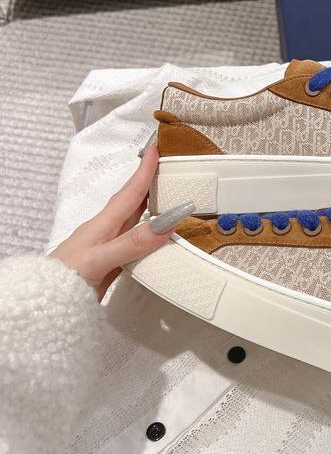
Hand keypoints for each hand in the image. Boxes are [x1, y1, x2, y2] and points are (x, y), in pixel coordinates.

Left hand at [50, 146, 193, 300]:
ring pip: (133, 221)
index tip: (155, 150)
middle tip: (165, 167)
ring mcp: (107, 248)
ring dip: (149, 207)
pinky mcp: (109, 264)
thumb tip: (165, 225)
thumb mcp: (99, 260)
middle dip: (148, 183)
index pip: (129, 193)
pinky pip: (134, 243)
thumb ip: (131, 243)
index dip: (143, 172)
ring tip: (165, 196)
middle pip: (131, 202)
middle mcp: (105, 232)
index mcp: (102, 225)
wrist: (43, 303)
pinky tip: (154, 239)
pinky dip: (147, 235)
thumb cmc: (63, 280)